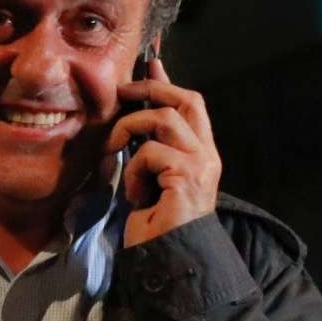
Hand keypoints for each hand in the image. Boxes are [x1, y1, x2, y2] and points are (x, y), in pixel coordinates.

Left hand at [112, 55, 220, 248]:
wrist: (169, 258)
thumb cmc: (156, 224)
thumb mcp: (149, 177)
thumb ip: (148, 148)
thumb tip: (131, 119)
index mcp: (200, 152)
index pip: (190, 104)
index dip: (168, 82)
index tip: (151, 61)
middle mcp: (207, 154)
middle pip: (187, 100)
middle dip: (152, 89)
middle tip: (122, 91)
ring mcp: (200, 164)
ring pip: (163, 119)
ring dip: (129, 130)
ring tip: (114, 152)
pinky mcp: (186, 176)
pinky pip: (150, 153)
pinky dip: (132, 171)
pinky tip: (134, 195)